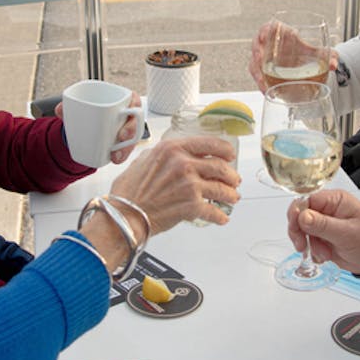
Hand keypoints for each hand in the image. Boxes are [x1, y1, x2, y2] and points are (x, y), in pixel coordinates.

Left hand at [55, 92, 144, 165]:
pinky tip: (114, 159)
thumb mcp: (79, 106)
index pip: (134, 100)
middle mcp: (127, 116)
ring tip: (116, 155)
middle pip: (136, 121)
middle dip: (131, 130)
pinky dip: (122, 155)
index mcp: (121, 101)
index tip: (126, 113)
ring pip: (133, 138)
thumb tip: (60, 110)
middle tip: (121, 137)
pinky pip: (127, 149)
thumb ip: (69, 106)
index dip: (134, 106)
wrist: (85, 126)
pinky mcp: (124, 144)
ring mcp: (127, 131)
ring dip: (127, 147)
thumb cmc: (88, 112)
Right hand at [110, 135, 240, 232]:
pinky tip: (222, 217)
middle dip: (231, 175)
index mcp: (172, 149)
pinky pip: (214, 210)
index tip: (229, 154)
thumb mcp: (143, 160)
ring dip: (230, 194)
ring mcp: (189, 185)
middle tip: (234, 180)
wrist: (125, 215)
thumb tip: (172, 154)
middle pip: (220, 166)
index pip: (208, 143)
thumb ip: (162, 155)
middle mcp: (183, 164)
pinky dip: (220, 215)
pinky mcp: (191, 206)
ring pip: (221, 188)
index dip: (224, 149)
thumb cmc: (129, 192)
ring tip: (232, 198)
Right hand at [249, 20, 337, 88]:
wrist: (299, 60)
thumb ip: (326, 55)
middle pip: (257, 47)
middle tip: (261, 61)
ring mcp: (262, 59)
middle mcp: (266, 45)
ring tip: (264, 85)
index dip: (264, 32)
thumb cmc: (302, 49)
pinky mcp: (261, 70)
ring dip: (258, 74)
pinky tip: (267, 92)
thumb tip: (333, 65)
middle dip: (257, 54)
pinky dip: (261, 84)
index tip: (265, 36)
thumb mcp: (314, 52)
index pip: (267, 29)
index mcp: (277, 33)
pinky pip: (257, 76)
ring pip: (254, 64)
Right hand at [288, 189, 359, 275]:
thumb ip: (323, 225)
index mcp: (335, 201)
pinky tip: (324, 256)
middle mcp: (327, 210)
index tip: (296, 228)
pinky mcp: (323, 238)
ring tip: (324, 253)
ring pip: (303, 231)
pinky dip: (313, 251)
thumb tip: (302, 216)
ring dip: (310, 245)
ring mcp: (324, 225)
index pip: (306, 200)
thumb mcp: (347, 233)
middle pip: (300, 215)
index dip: (297, 213)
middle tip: (302, 245)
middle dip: (300, 232)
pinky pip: (309, 242)